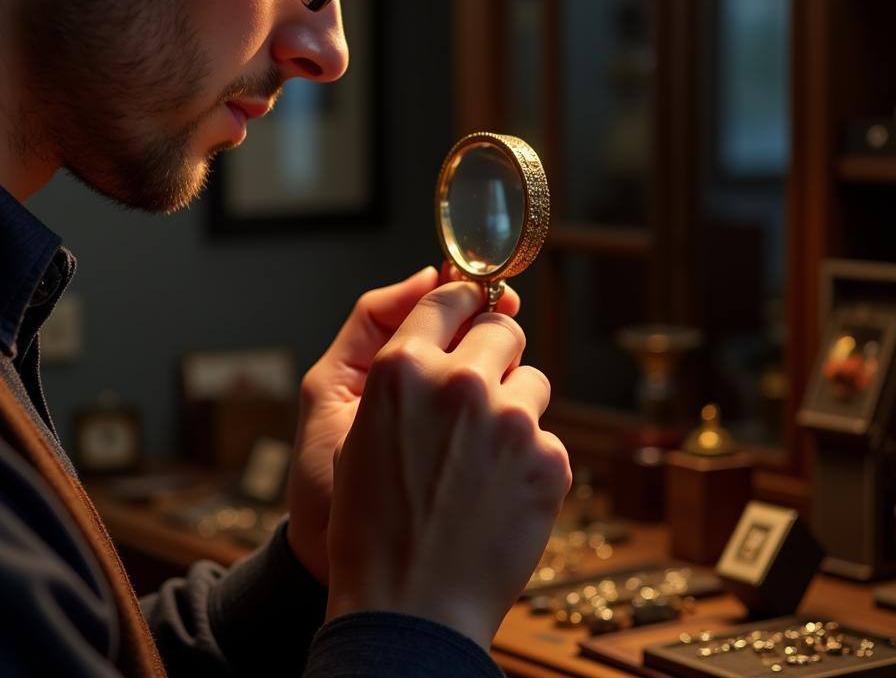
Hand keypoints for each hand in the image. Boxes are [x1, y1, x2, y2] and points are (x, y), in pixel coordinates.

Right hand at [325, 282, 570, 648]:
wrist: (410, 607)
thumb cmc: (372, 522)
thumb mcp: (357, 431)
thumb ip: (401, 368)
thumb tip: (441, 322)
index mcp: (402, 368)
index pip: (449, 297)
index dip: (464, 301)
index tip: (474, 308)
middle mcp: (460, 382)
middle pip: (502, 328)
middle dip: (495, 351)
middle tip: (481, 388)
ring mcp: (510, 420)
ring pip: (533, 380)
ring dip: (515, 405)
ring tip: (485, 455)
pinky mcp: (548, 459)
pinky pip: (547, 434)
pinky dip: (530, 457)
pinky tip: (500, 492)